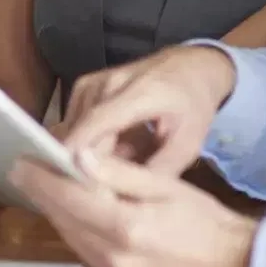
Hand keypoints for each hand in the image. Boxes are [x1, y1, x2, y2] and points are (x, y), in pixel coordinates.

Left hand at [10, 152, 257, 266]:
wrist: (233, 266)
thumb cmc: (204, 219)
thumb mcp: (167, 185)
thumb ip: (121, 173)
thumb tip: (80, 158)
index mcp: (127, 227)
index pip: (71, 198)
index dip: (42, 179)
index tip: (20, 161)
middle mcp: (114, 259)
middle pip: (65, 221)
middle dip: (43, 194)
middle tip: (24, 170)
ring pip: (72, 239)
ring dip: (57, 213)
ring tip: (44, 187)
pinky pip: (88, 255)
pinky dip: (78, 231)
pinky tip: (76, 214)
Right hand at [63, 46, 236, 176]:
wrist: (191, 66)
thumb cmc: (193, 105)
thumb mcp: (188, 143)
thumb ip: (158, 171)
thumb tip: (125, 200)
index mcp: (141, 93)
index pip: (97, 123)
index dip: (79, 155)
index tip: (71, 188)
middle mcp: (110, 83)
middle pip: (81, 133)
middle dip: (87, 165)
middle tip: (108, 192)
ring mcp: (93, 82)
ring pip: (75, 132)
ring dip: (89, 154)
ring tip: (122, 163)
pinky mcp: (84, 86)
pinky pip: (75, 125)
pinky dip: (88, 142)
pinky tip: (115, 148)